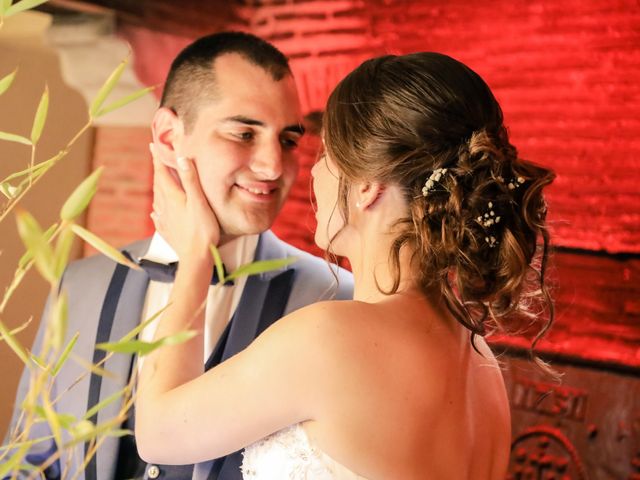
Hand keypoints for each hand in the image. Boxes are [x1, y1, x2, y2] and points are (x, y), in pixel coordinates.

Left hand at [150, 144, 219, 260]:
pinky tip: (155, 213)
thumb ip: (190, 180)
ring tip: (158, 182)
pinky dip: (157, 212)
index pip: (162, 174)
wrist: (196, 258)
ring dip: (157, 188)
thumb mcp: (199, 202)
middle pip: (158, 185)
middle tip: (156, 160)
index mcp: (173, 198)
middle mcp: (166, 207)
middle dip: (157, 171)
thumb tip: (181, 158)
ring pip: (158, 200)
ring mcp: (166, 221)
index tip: (153, 146)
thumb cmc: (202, 230)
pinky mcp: (169, 232)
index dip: (158, 159)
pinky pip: (159, 219)